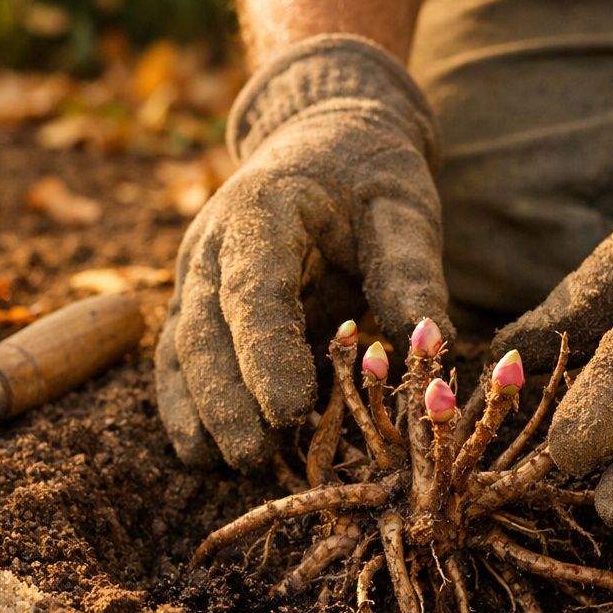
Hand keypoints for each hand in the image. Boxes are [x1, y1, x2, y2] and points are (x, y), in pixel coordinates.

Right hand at [156, 35, 451, 468]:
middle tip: (256, 459)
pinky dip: (186, 408)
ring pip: (183, 352)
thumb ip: (409, 267)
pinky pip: (179, 361)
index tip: (289, 411)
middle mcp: (212, 246)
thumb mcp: (403, 206)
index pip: (255, 290)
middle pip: (206, 330)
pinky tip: (202, 455)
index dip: (266, 353)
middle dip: (226, 399)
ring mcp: (196, 278)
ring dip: (201, 412)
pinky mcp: (196, 307)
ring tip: (229, 467)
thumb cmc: (370, 177)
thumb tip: (433, 339)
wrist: (322, 145)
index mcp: (262, 211)